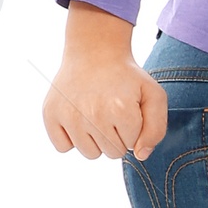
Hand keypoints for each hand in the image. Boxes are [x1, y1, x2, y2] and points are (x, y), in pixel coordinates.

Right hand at [42, 2, 168, 160]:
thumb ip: (156, 129)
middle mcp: (93, 114)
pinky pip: (63, 148)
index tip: (126, 109)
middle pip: (111, 153)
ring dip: (94, 139)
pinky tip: (77, 117)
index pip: (130, 145)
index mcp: (121, 109)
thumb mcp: (153, 95)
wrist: (94, 52)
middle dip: (115, 136)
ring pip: (89, 153)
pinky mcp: (51, 115)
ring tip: (95, 114)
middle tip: (110, 111)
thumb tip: (139, 155)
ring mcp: (69, 115)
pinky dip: (70, 138)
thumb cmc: (126, 77)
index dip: (131, 129)